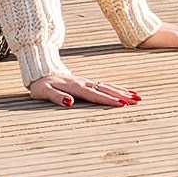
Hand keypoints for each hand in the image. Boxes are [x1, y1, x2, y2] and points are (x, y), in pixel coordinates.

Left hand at [25, 68, 140, 107]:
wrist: (40, 72)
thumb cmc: (41, 86)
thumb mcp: (45, 92)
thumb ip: (57, 97)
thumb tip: (70, 103)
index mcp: (75, 87)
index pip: (95, 95)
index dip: (108, 100)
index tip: (122, 104)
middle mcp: (83, 83)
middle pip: (105, 90)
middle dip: (122, 95)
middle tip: (137, 101)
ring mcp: (86, 81)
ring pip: (107, 86)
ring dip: (122, 91)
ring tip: (137, 97)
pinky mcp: (86, 82)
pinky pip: (104, 84)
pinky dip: (115, 88)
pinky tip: (124, 91)